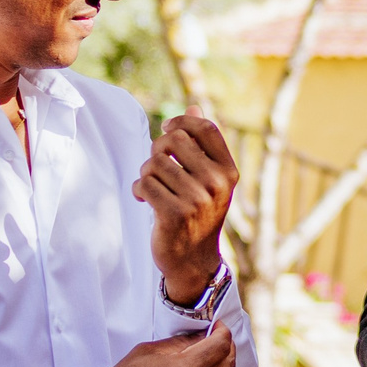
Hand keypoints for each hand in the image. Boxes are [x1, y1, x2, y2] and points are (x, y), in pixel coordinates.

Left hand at [134, 109, 236, 302]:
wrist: (193, 260)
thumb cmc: (198, 214)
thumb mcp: (208, 179)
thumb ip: (201, 144)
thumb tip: (193, 105)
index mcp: (228, 171)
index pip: (206, 127)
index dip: (181, 121)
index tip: (167, 128)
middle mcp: (216, 183)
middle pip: (173, 140)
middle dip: (157, 150)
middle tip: (156, 167)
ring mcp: (197, 200)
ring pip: (154, 163)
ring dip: (145, 173)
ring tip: (151, 187)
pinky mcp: (175, 214)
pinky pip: (144, 184)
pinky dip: (138, 189)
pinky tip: (143, 199)